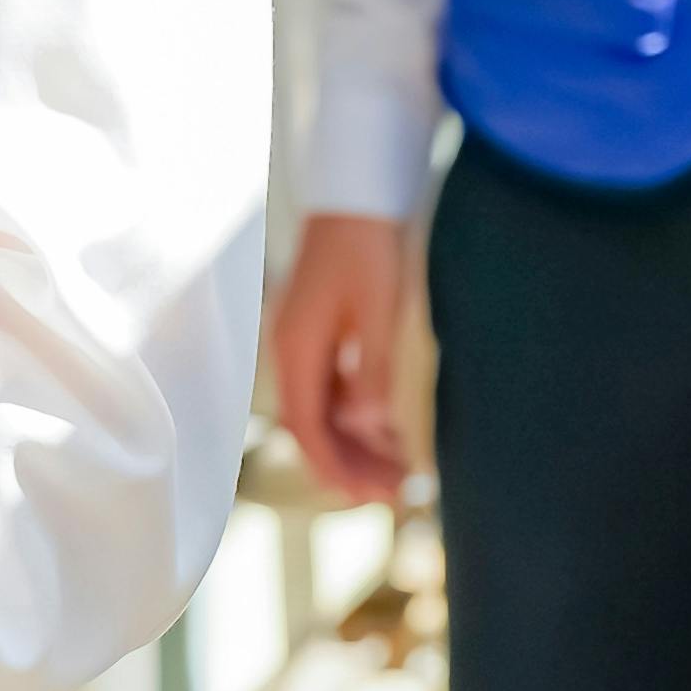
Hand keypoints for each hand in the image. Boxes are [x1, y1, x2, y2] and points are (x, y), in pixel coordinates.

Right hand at [269, 212, 419, 507]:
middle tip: (395, 495)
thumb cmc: (368, 246)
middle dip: (350, 464)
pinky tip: (388, 432)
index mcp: (296, 347)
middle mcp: (291, 349)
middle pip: (313, 425)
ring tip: (399, 471)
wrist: (358, 193)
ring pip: (324, 409)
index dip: (335, 467)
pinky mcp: (320, 332)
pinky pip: (332, 388)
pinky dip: (357, 415)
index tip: (370, 497)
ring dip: (356, 443)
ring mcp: (303, 341)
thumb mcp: (378, 311)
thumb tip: (366, 428)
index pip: (306, 426)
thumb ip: (371, 371)